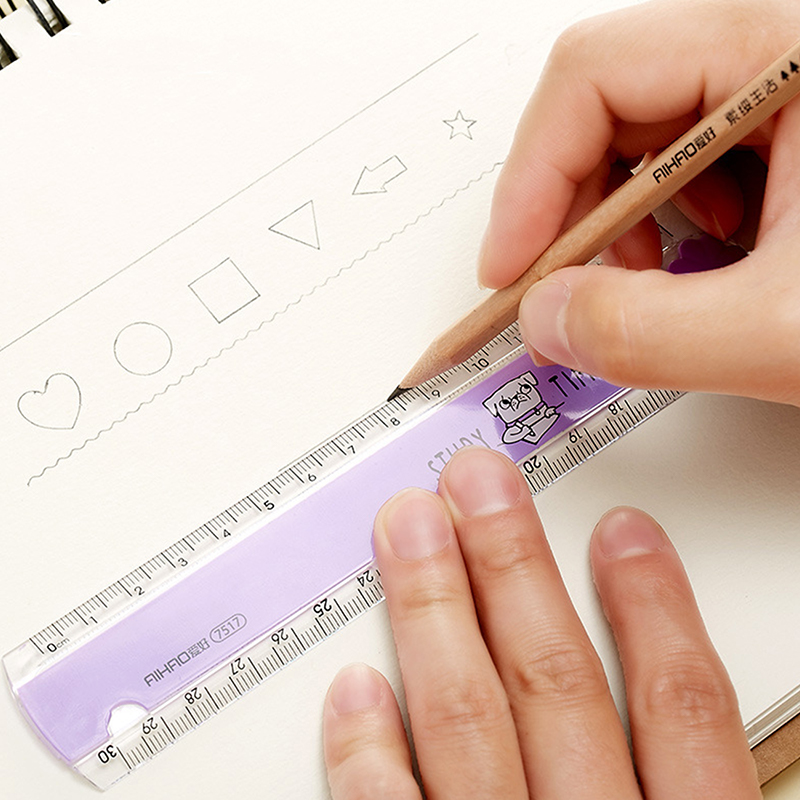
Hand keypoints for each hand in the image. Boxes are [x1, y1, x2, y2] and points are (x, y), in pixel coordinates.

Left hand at [323, 447, 759, 798]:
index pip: (681, 707)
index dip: (655, 606)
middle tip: (479, 483)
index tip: (625, 529)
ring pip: (470, 724)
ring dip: (435, 611)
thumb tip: (664, 665)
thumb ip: (686, 779)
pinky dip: (368, 751)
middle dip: (513, 564)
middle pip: (556, 684)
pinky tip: (356, 686)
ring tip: (411, 528)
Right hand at [479, 0, 799, 405]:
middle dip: (572, 217)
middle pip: (609, 108)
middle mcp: (785, 51)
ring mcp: (788, 94)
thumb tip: (546, 319)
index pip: (594, 76)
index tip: (509, 269)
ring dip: (617, 231)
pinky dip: (665, 235)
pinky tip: (696, 277)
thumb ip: (645, 333)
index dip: (529, 181)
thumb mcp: (792, 328)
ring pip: (642, 144)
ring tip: (642, 294)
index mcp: (791, 46)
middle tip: (562, 298)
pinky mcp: (793, 139)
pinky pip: (689, 171)